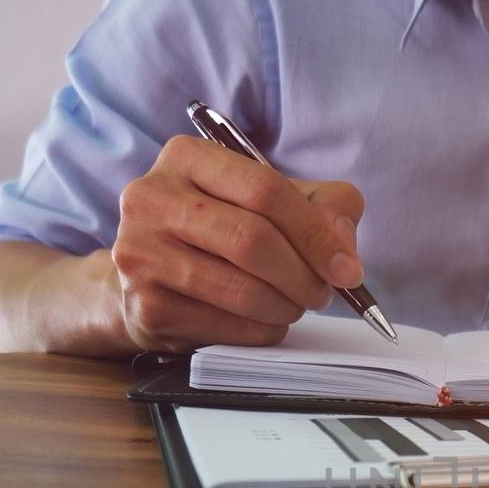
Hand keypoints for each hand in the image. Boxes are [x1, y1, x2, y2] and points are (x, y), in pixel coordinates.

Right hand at [111, 134, 365, 351]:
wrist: (150, 274)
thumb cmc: (222, 229)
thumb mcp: (273, 200)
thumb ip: (323, 208)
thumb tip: (342, 250)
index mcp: (186, 157)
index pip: (266, 189)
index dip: (316, 233)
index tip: (346, 268)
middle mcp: (151, 198)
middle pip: (252, 240)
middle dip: (303, 276)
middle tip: (323, 294)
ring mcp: (142, 253)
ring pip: (241, 289)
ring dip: (286, 307)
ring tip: (296, 306)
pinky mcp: (146, 305)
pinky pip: (226, 326)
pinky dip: (261, 330)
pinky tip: (264, 321)